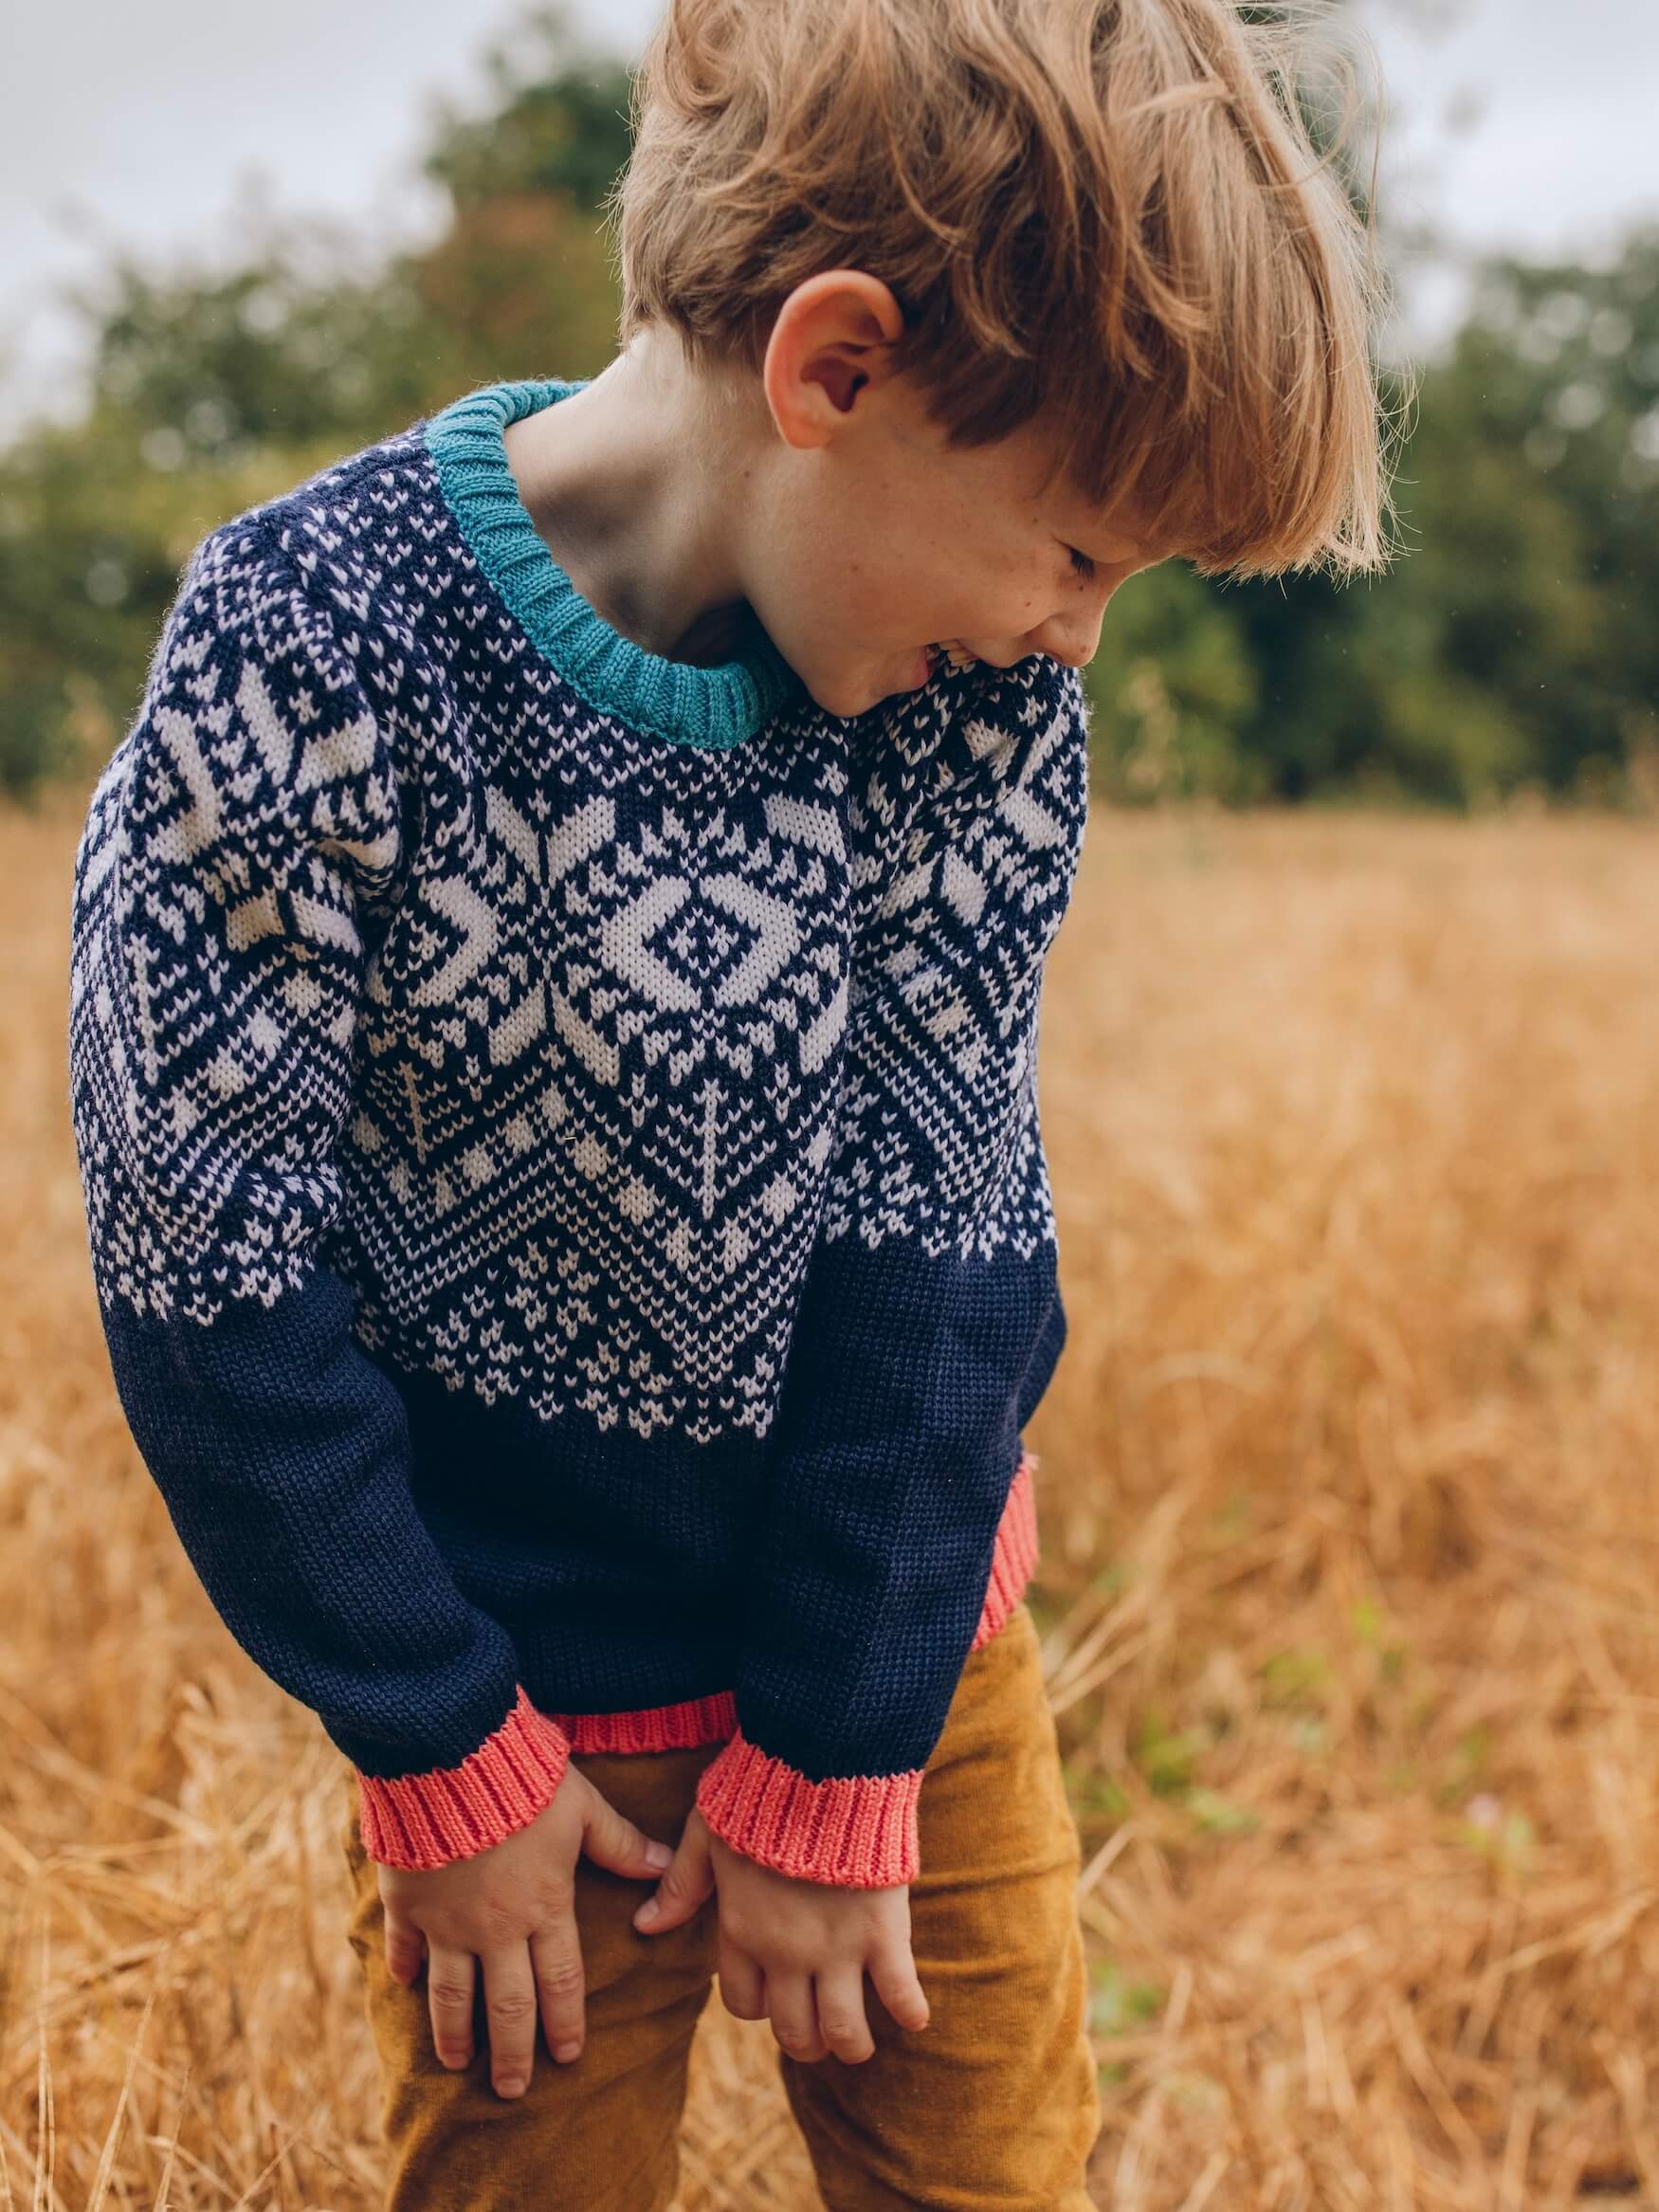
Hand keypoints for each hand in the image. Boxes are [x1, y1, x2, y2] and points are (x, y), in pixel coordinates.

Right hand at [375, 1766, 673, 2098]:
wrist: (453, 1757)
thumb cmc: (527, 1777)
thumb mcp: (583, 1807)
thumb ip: (621, 1843)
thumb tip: (665, 1865)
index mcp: (545, 1907)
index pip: (560, 1980)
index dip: (565, 2021)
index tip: (567, 2056)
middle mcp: (496, 1927)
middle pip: (507, 2005)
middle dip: (512, 2053)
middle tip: (512, 2090)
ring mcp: (448, 1921)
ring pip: (452, 1994)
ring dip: (454, 2033)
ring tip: (457, 2064)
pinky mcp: (407, 1902)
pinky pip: (404, 1946)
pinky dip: (404, 1967)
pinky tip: (403, 1985)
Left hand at [633, 1807, 928, 2062]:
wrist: (821, 1761)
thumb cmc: (758, 1789)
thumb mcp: (705, 1833)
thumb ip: (680, 1884)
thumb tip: (645, 1925)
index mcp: (742, 1931)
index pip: (743, 2004)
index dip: (760, 2005)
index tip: (777, 1991)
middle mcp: (787, 1953)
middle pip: (795, 2031)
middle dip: (807, 2041)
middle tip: (822, 2032)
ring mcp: (837, 1947)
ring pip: (843, 2031)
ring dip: (852, 2044)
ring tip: (859, 2038)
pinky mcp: (882, 1931)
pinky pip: (899, 1992)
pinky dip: (909, 2011)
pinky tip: (912, 2015)